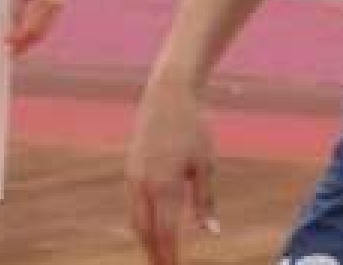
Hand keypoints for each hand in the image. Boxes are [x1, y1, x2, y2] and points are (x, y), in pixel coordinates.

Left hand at [7, 0, 66, 54]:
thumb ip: (15, 9)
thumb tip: (8, 29)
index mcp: (45, 0)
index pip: (28, 26)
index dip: (16, 38)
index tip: (4, 44)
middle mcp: (56, 5)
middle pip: (38, 32)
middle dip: (24, 44)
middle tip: (8, 54)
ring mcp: (60, 6)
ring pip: (44, 31)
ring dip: (30, 41)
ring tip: (16, 50)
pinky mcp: (59, 6)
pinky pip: (48, 25)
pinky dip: (37, 33)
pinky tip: (26, 38)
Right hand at [127, 78, 219, 264]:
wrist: (168, 95)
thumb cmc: (193, 128)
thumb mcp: (205, 165)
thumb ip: (205, 201)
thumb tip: (211, 231)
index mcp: (164, 186)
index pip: (165, 233)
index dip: (170, 256)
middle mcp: (143, 185)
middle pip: (144, 231)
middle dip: (154, 253)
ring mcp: (133, 176)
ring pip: (135, 219)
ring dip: (146, 239)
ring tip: (158, 255)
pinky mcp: (131, 168)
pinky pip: (134, 203)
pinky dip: (142, 220)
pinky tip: (152, 226)